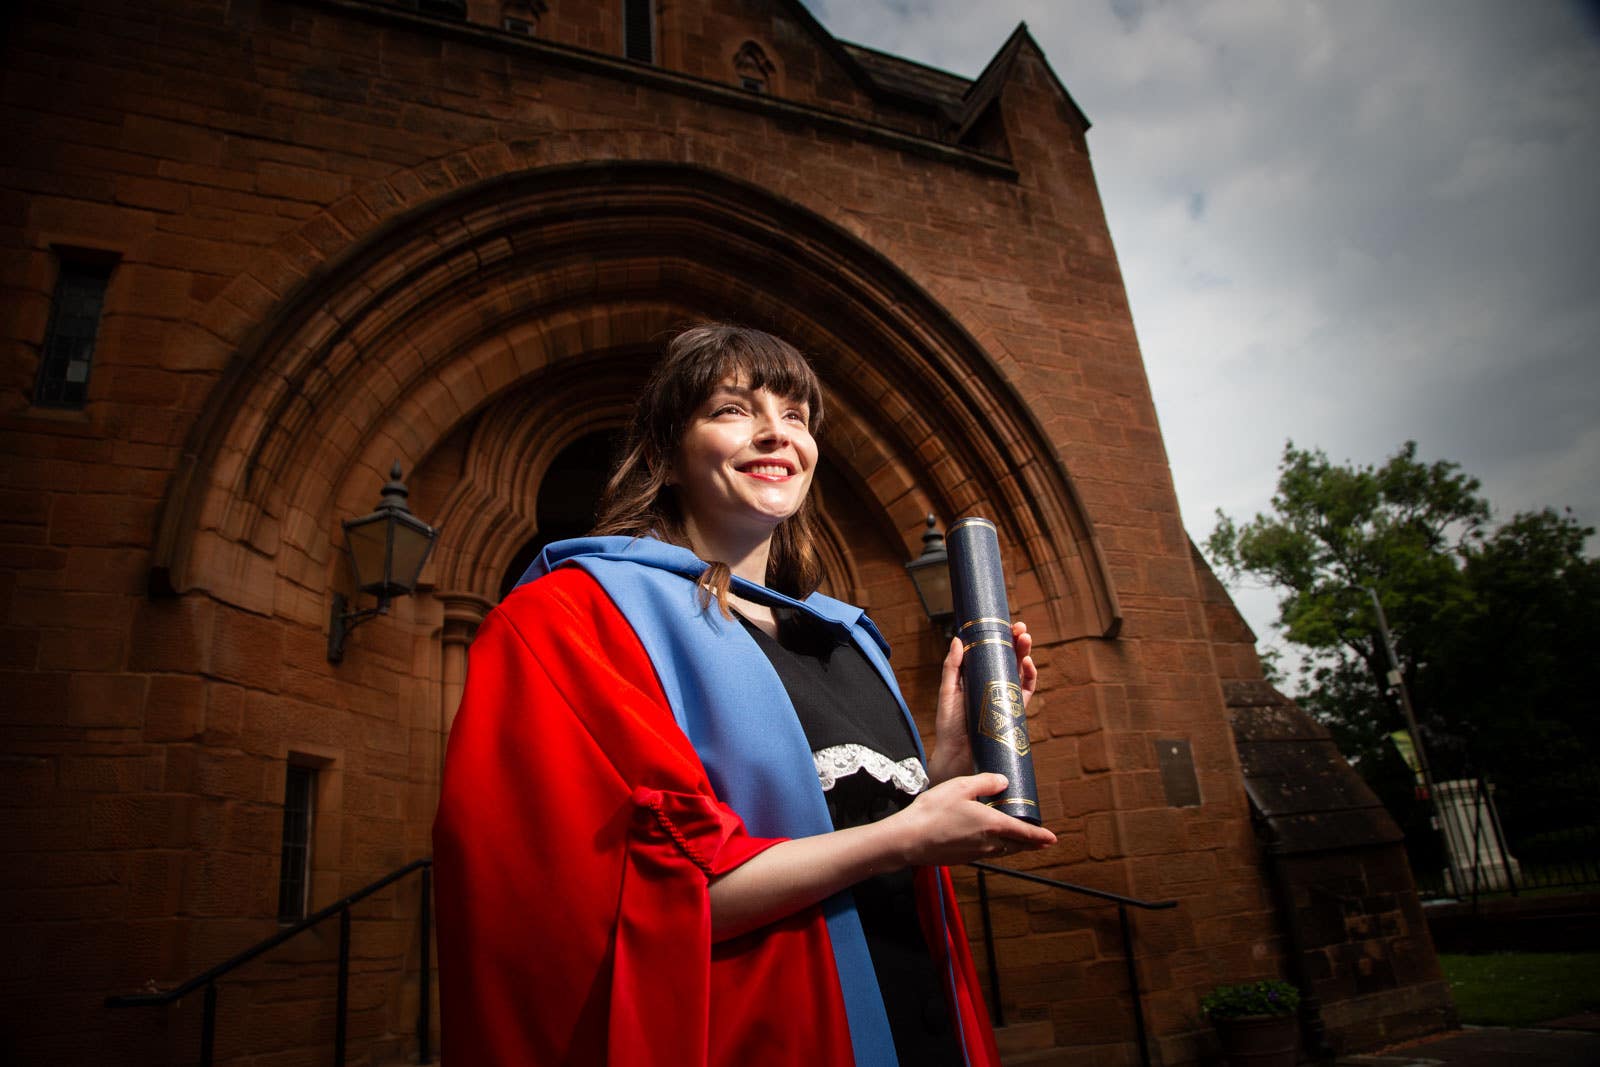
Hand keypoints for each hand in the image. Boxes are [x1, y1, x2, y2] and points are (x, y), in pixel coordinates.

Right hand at [886, 773, 1055, 867]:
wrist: (909, 839)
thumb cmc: (933, 811)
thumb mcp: (960, 787)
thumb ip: (985, 782)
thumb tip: (1003, 782)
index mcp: (993, 825)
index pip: (1024, 832)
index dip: (1040, 836)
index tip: (1053, 838)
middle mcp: (988, 843)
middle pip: (1016, 846)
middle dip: (1029, 843)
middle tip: (1039, 840)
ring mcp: (975, 854)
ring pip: (1001, 851)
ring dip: (1011, 845)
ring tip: (1014, 838)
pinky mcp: (963, 859)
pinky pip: (985, 853)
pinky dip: (993, 847)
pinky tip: (984, 838)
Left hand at [927, 621, 1036, 786]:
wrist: (957, 756)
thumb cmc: (949, 725)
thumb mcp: (948, 692)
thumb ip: (952, 667)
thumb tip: (958, 639)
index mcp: (977, 677)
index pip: (991, 652)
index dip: (1000, 637)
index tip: (1004, 624)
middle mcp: (993, 685)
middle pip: (1009, 658)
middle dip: (1017, 641)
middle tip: (1020, 628)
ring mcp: (1005, 697)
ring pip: (1020, 671)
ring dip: (1025, 653)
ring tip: (1025, 639)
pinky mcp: (1014, 712)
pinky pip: (1026, 691)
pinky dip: (1030, 676)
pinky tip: (1027, 664)